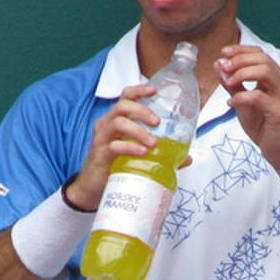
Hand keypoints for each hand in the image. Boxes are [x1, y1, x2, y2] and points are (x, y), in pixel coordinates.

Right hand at [66, 82, 191, 208]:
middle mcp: (107, 125)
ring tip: (153, 142)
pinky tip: (142, 152)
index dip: (138, 91)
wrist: (92, 188)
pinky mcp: (100, 154)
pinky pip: (114, 146)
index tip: (154, 91)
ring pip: (118, 123)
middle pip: (122, 106)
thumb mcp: (136, 155)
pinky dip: (130, 147)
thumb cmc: (114, 166)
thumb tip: (186, 158)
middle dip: (142, 110)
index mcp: (116, 120)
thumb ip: (160, 154)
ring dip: (138, 130)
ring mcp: (102, 139)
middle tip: (157, 122)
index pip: (125, 97)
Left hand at [216, 45, 279, 171]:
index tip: (224, 53)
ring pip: (264, 72)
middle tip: (224, 67)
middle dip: (239, 60)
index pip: (260, 54)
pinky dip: (241, 97)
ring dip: (241, 74)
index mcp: (276, 77)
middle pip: (262, 59)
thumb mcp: (243, 101)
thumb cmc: (263, 125)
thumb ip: (232, 84)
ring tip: (228, 82)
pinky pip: (258, 97)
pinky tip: (231, 104)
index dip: (241, 50)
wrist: (278, 150)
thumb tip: (218, 65)